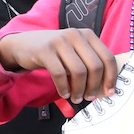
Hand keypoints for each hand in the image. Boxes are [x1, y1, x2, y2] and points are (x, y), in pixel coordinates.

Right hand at [0, 28, 116, 101]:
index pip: (108, 57)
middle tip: (90, 98)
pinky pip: (60, 74)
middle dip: (94, 86)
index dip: (111, 77)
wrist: (22, 45)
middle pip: (95, 66)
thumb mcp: (75, 52)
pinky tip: (64, 93)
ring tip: (76, 98)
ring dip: (79, 90)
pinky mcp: (45, 50)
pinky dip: (64, 87)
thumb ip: (90, 63)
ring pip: (79, 71)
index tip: (109, 92)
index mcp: (88, 35)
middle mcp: (76, 35)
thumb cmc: (54, 53)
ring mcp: (60, 41)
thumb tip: (105, 88)